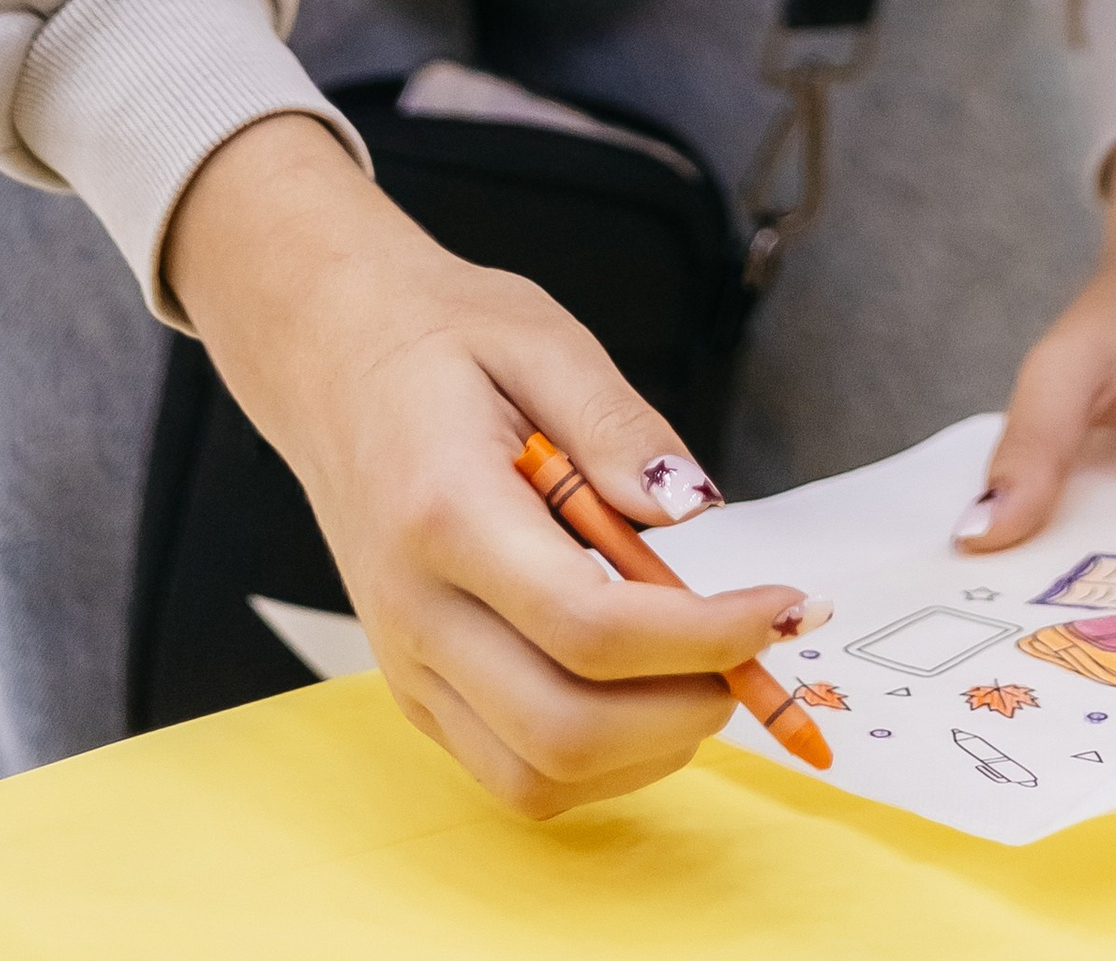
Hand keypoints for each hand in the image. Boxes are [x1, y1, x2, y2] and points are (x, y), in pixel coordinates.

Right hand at [164, 114, 823, 816]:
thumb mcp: (541, 337)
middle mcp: (414, 612)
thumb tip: (697, 509)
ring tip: (706, 670)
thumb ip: (620, 423)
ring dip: (646, 750)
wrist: (332, 358)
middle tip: (756, 653)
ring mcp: (407, 664)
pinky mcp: (415, 692)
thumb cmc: (440, 340)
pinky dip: (597, 760)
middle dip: (686, 710)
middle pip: (564, 729)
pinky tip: (644, 688)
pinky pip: (512, 772)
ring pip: (537, 777)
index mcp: (445, 514)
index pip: (588, 626)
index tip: (783, 608)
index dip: (703, 637)